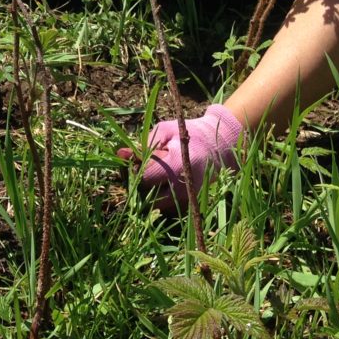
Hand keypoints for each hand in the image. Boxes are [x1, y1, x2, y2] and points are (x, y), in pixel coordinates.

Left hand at [118, 104, 243, 212]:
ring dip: (147, 194)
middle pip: (147, 196)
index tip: (133, 163)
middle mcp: (183, 187)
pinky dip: (159, 198)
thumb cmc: (188, 135)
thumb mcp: (165, 131)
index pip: (144, 179)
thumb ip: (142, 145)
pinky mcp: (190, 204)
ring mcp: (188, 198)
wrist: (218, 147)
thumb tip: (120, 155)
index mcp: (176, 167)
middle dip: (138, 186)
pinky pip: (166, 207)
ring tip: (150, 176)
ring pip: (156, 206)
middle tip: (139, 172)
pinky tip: (160, 183)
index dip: (134, 172)